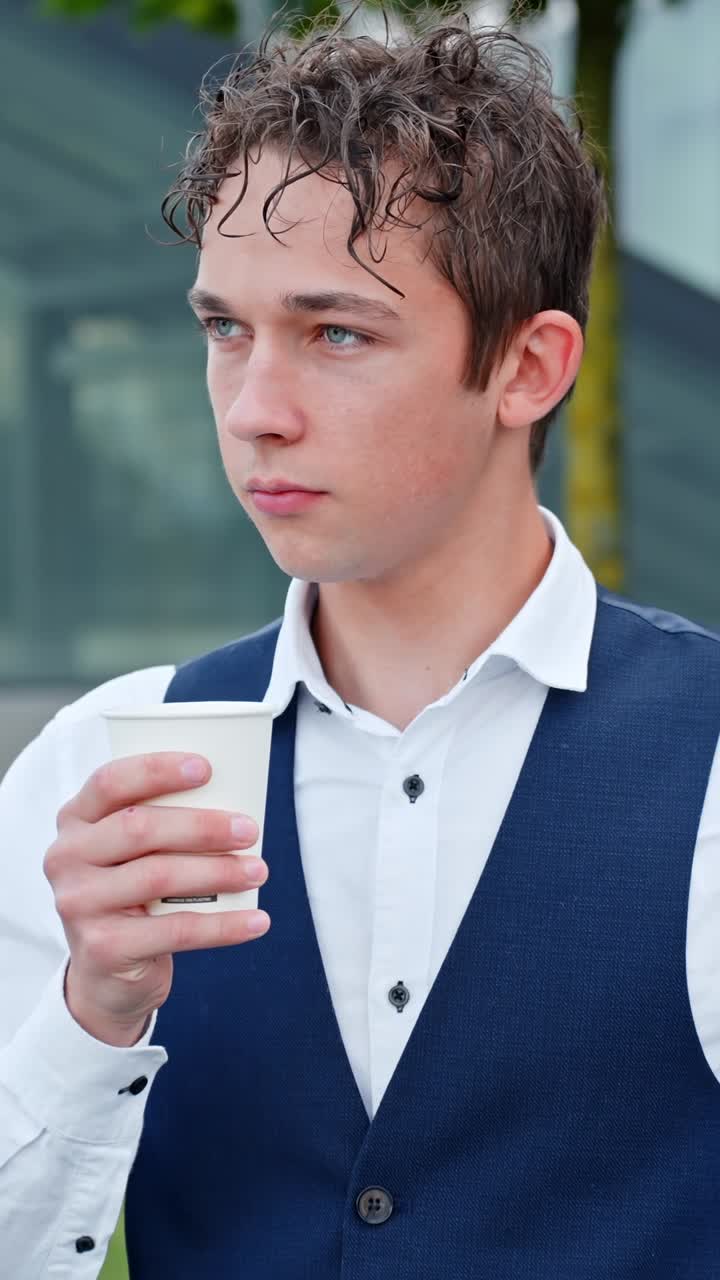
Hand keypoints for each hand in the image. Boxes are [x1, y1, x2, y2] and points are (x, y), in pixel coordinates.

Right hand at [43, 752, 269, 1045]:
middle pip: (139, 829)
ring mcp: (79, 903)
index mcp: (76, 819)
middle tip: (249, 830)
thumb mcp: (136, 853)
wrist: (108, 972)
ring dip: (218, 871)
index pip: (110, 782)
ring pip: (159, 876)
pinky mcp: (102, 947)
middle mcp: (67, 857)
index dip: (157, 771)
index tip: (206, 768)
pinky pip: (176, 931)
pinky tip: (257, 920)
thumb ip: (163, 825)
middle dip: (202, 826)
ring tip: (258, 871)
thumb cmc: (135, 893)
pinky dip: (223, 926)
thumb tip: (232, 809)